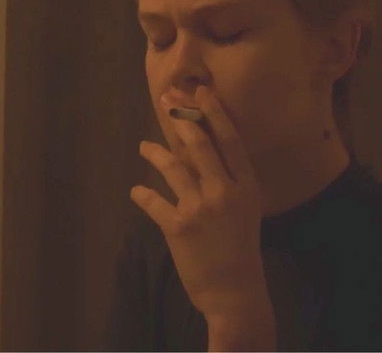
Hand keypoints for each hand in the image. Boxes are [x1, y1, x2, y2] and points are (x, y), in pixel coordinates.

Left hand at [130, 85, 270, 321]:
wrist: (234, 290)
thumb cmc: (240, 245)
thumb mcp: (245, 207)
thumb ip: (228, 179)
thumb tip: (203, 148)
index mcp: (245, 185)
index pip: (229, 139)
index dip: (213, 112)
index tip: (200, 90)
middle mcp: (224, 191)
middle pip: (199, 143)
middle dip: (180, 117)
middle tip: (166, 100)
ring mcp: (200, 208)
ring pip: (172, 165)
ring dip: (154, 152)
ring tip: (144, 147)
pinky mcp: (177, 227)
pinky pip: (153, 201)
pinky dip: (141, 195)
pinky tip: (136, 192)